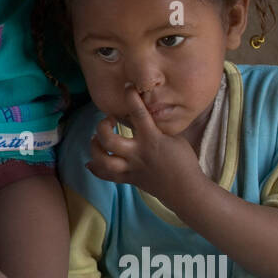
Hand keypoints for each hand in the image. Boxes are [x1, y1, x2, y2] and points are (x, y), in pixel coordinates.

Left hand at [86, 85, 203, 210]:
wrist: (186, 190)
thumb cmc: (184, 161)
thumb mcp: (175, 138)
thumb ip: (159, 127)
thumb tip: (149, 113)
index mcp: (152, 139)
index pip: (138, 113)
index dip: (131, 98)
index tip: (127, 87)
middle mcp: (137, 153)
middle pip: (109, 140)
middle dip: (103, 127)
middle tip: (108, 120)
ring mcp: (131, 168)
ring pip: (104, 160)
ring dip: (95, 148)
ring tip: (96, 140)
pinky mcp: (129, 180)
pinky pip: (107, 176)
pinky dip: (96, 169)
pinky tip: (91, 162)